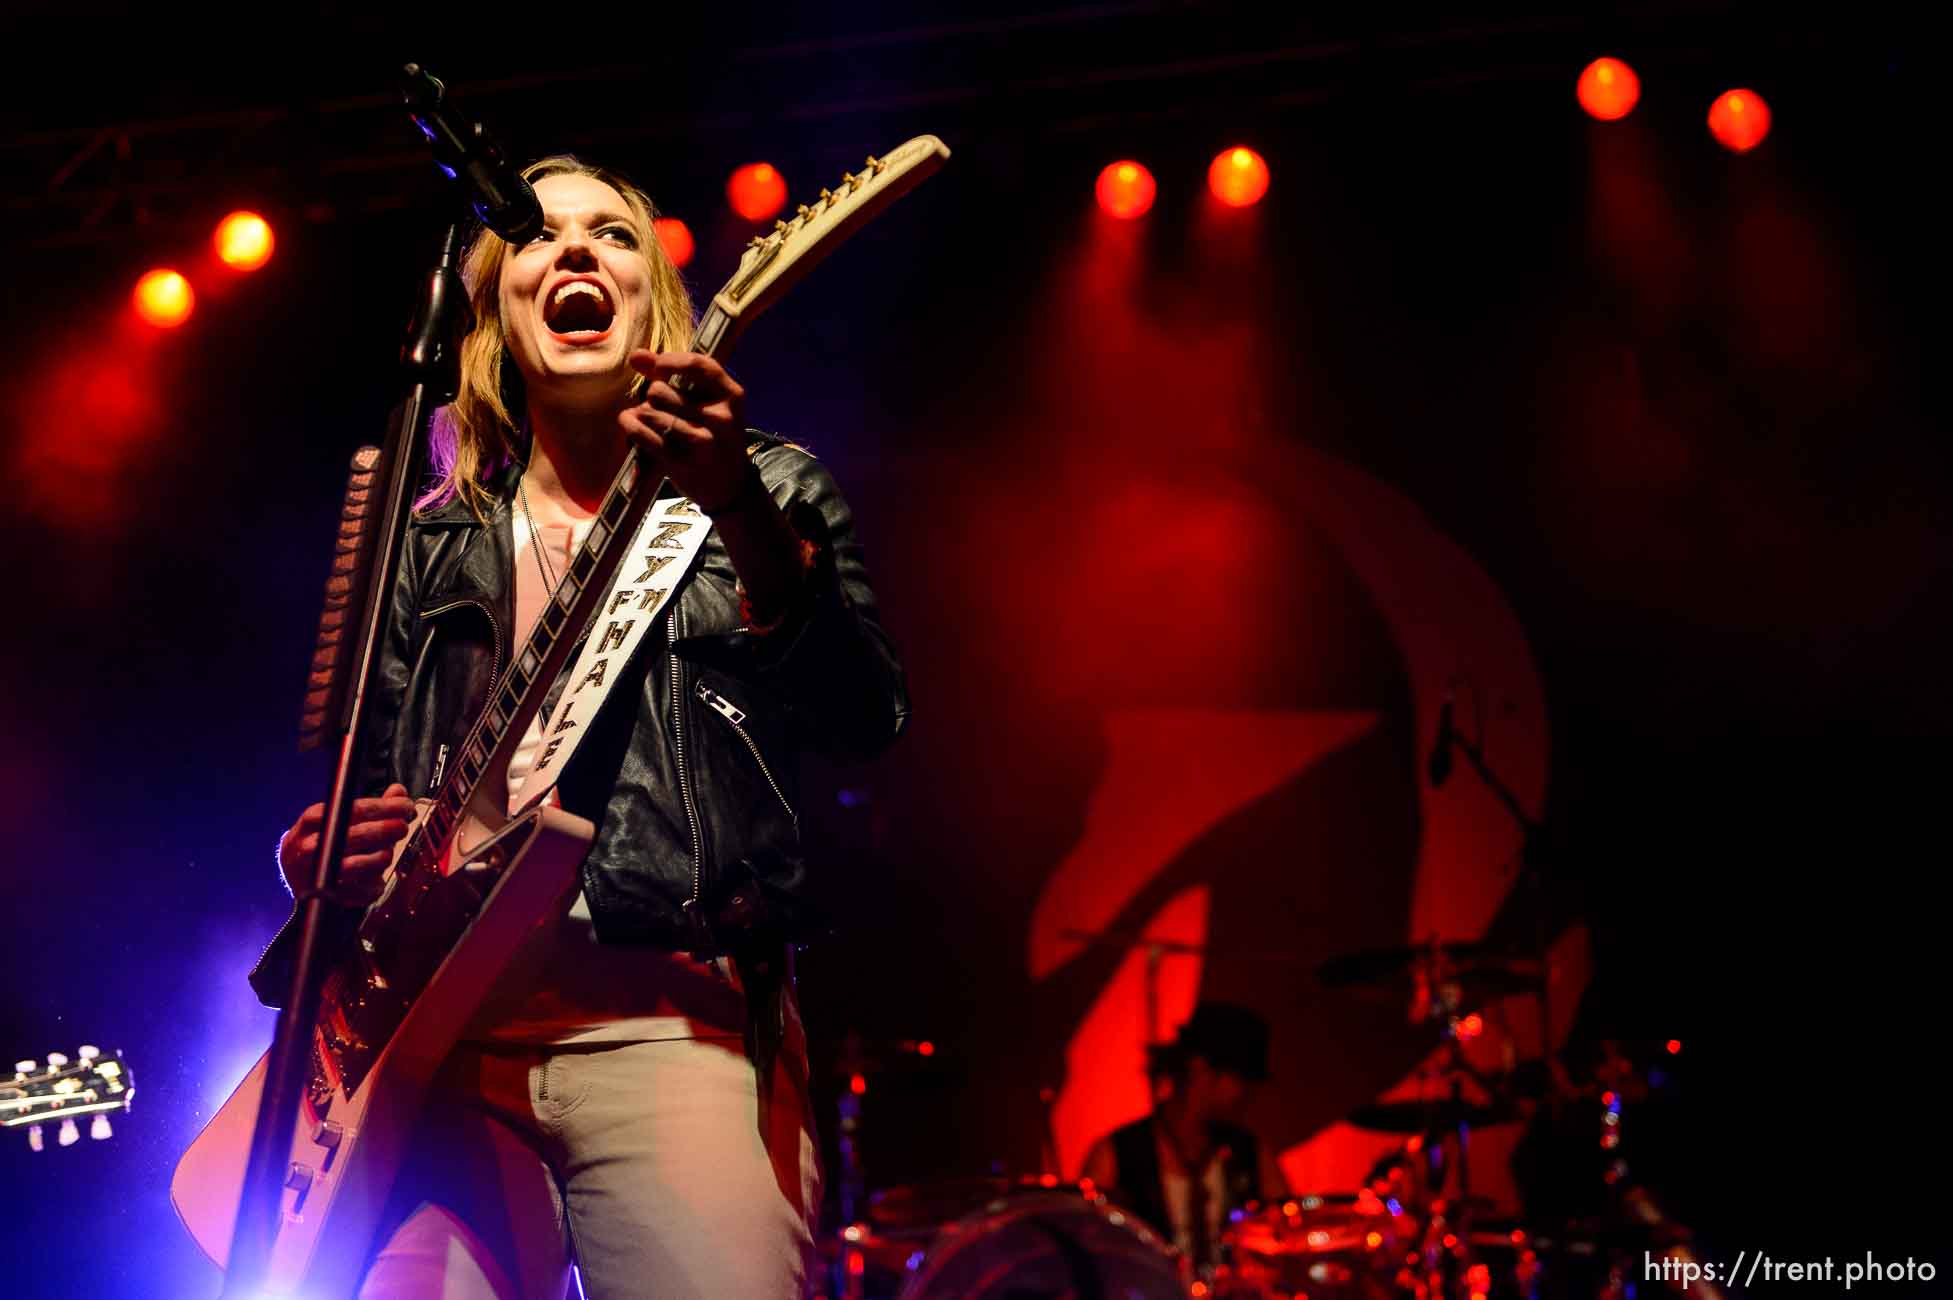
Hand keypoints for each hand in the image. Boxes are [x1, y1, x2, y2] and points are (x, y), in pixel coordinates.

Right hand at [278, 783, 414, 902]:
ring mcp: (319, 872)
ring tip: (387, 851)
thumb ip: (371, 806)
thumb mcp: (338, 817)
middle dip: (389, 829)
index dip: (386, 807)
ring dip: (383, 856)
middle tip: (402, 826)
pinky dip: (376, 881)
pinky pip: (364, 889)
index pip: (356, 810)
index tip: (405, 805)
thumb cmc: (323, 840)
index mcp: (314, 820)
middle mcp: (312, 846)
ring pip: (362, 864)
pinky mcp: (331, 895)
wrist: (295, 873)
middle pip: (359, 835)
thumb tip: (398, 792)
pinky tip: (376, 873)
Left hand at [620, 350, 753, 510]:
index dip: (668, 361)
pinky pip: (642, 434)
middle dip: (654, 395)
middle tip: (662, 408)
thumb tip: (636, 355)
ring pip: (649, 410)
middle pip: (662, 390)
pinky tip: (630, 423)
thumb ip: (679, 376)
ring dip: (642, 413)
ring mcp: (701, 441)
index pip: (697, 365)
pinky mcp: (681, 462)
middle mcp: (720, 418)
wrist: (732, 487)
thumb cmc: (717, 437)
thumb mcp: (713, 404)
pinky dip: (630, 425)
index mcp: (733, 396)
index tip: (653, 364)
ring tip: (650, 420)